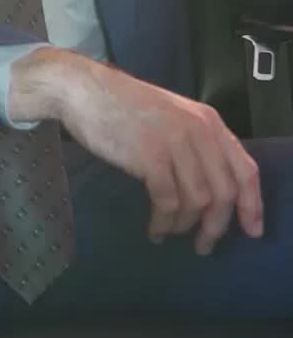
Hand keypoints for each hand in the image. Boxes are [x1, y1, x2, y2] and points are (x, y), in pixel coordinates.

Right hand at [9, 48, 262, 254]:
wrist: (85, 91)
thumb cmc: (125, 107)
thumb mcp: (173, 118)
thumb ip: (196, 144)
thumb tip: (210, 190)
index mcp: (210, 122)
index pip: (246, 169)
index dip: (252, 204)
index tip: (252, 231)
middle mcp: (200, 131)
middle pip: (224, 191)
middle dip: (216, 226)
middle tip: (204, 246)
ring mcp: (175, 142)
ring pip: (197, 200)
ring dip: (185, 225)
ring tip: (170, 234)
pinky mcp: (150, 156)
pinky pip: (168, 201)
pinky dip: (163, 222)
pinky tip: (154, 230)